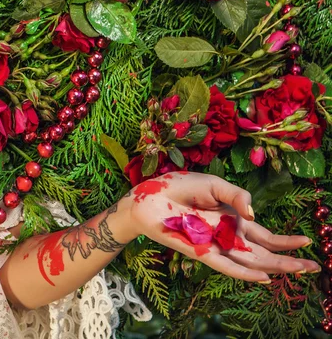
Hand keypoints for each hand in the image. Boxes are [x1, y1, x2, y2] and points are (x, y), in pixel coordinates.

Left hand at [122, 171, 319, 282]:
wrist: (149, 196)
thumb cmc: (179, 187)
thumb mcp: (213, 184)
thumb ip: (236, 195)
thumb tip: (254, 214)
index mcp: (231, 217)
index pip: (262, 233)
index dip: (283, 240)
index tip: (306, 241)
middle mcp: (226, 234)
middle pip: (262, 251)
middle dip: (287, 259)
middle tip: (312, 267)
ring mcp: (215, 243)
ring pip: (249, 260)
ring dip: (273, 266)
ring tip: (297, 271)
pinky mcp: (200, 249)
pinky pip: (224, 264)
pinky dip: (243, 271)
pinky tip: (261, 277)